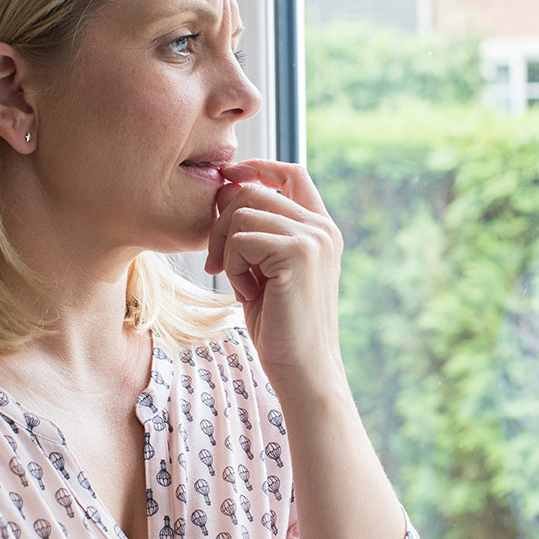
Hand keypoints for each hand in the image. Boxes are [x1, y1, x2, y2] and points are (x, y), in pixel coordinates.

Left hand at [204, 160, 344, 388]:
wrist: (304, 370)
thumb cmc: (282, 327)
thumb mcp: (268, 270)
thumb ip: (257, 232)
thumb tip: (224, 191)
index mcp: (321, 228)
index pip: (291, 171)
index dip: (256, 167)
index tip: (226, 178)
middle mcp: (322, 227)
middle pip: (252, 191)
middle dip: (220, 225)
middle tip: (216, 265)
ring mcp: (313, 238)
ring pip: (241, 212)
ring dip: (226, 251)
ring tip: (242, 285)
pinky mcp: (298, 253)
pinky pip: (240, 240)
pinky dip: (233, 268)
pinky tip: (248, 294)